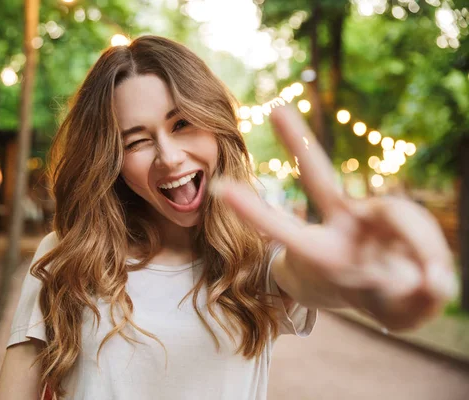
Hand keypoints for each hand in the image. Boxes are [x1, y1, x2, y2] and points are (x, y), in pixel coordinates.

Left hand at [211, 105, 456, 330]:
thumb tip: (437, 278)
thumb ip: (416, 301)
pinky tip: (434, 279)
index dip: (254, 212)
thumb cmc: (382, 298)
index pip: (282, 229)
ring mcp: (366, 216)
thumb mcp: (396, 313)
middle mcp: (339, 226)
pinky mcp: (393, 214)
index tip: (220, 189)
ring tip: (430, 284)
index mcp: (317, 251)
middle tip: (275, 109)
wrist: (388, 287)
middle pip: (318, 179)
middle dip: (298, 142)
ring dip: (421, 249)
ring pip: (399, 216)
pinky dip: (433, 254)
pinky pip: (418, 226)